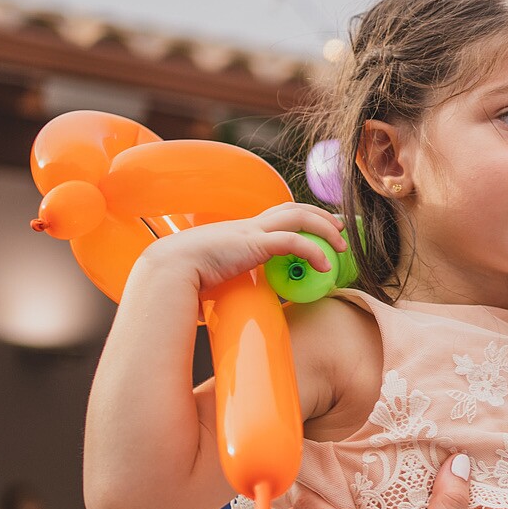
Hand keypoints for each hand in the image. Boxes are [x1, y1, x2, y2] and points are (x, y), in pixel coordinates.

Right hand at [134, 202, 346, 295]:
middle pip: (292, 207)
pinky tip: (325, 266)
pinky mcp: (253, 244)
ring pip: (298, 216)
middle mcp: (247, 226)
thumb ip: (229, 280)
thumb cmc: (182, 278)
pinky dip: (314, 251)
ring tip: (341, 246)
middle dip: (320, 215)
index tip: (319, 227)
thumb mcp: (213, 275)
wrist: (166, 271)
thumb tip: (233, 301)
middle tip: (340, 228)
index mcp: (239, 231)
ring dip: (324, 228)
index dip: (300, 217)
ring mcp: (251, 232)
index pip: (276, 214)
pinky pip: (293, 241)